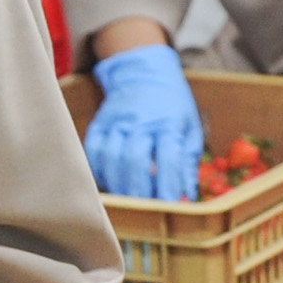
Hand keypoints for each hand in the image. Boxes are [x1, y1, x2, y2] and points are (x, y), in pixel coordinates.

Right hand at [84, 43, 205, 201]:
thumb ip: (188, 160)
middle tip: (145, 212)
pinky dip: (98, 171)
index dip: (169, 186)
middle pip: (135, 160)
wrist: (144, 71)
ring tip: (128, 201)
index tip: (171, 207)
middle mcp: (141, 121)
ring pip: (111, 157)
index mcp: (168, 122)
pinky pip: (93, 151)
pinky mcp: (100, 123)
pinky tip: (109, 183)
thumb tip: (187, 193)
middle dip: (140, 191)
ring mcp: (117, 121)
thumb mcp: (190, 127)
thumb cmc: (172, 104)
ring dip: (118, 184)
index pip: (168, 159)